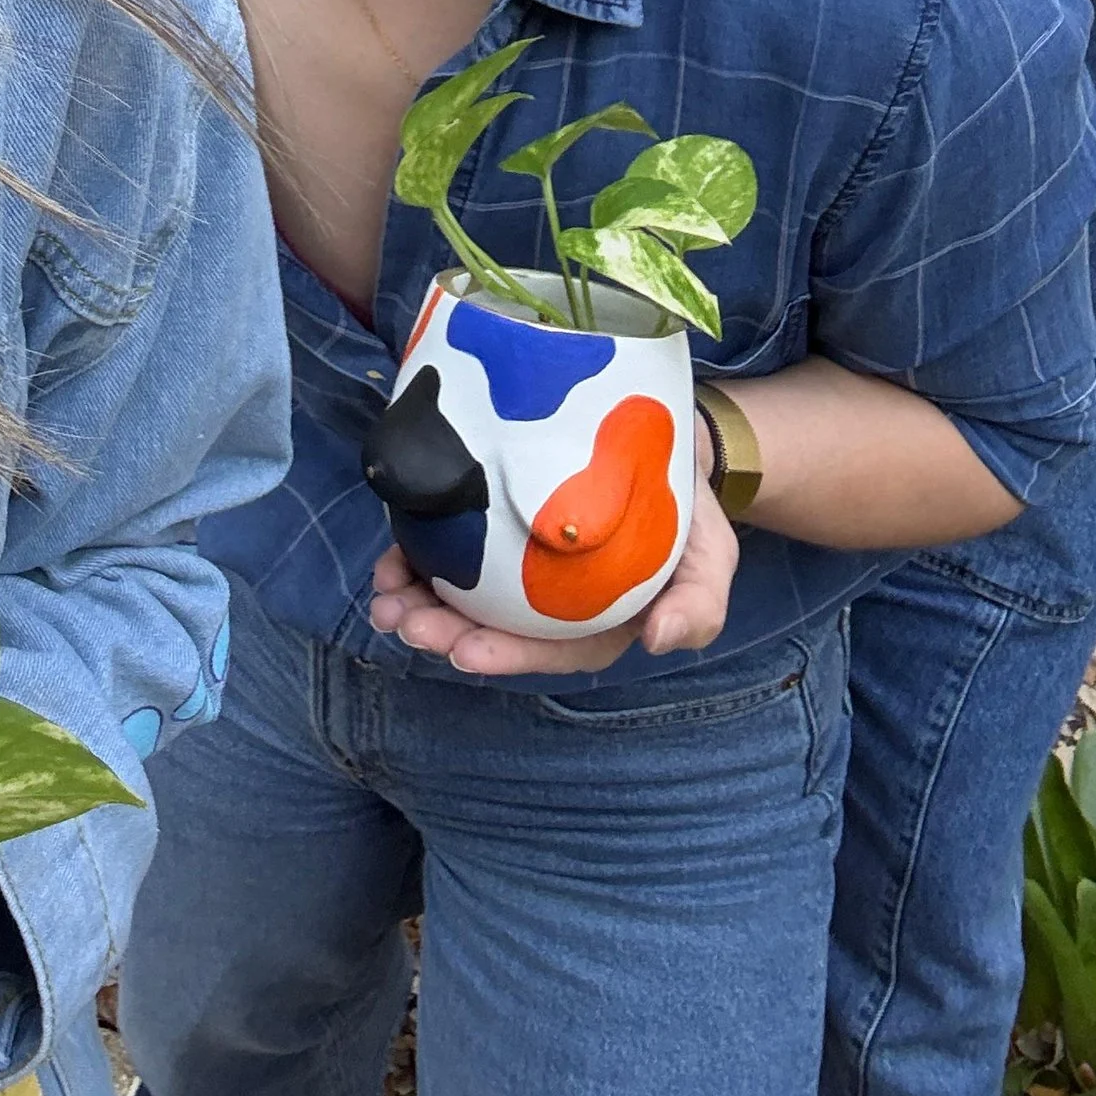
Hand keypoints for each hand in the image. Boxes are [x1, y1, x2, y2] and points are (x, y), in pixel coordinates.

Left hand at [364, 449, 738, 676]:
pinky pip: (448, 544)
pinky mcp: (492, 521)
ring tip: (384, 596)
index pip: (545, 651)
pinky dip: (415, 553)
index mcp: (593, 625)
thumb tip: (657, 642)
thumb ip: (698, 605)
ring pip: (458, 591)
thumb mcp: (712, 558)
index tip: (462, 652)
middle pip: (489, 626)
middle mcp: (546, 603)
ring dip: (415, 599)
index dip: (503, 655)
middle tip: (404, 621)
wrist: (669, 440)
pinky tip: (391, 556)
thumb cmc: (687, 511)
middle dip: (441, 629)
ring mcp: (515, 564)